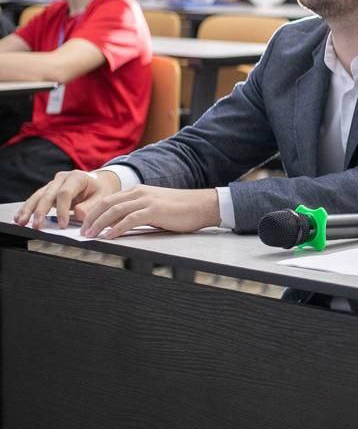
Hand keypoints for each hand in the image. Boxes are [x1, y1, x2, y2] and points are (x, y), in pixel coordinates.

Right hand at [13, 169, 121, 228]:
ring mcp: (53, 183)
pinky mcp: (48, 190)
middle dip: (40, 211)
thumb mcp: (103, 197)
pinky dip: (28, 208)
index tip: (62, 225)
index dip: (62, 210)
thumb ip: (92, 206)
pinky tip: (19, 217)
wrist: (99, 182)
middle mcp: (62, 178)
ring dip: (29, 210)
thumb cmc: (101, 190)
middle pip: (48, 194)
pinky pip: (36, 199)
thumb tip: (78, 215)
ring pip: (38, 196)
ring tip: (21, 222)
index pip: (65, 193)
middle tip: (37, 226)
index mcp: (77, 177)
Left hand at [77, 185, 220, 238]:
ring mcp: (147, 200)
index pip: (109, 200)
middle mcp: (140, 192)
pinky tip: (109, 237)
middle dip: (91, 218)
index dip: (94, 212)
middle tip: (82, 231)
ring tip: (91, 235)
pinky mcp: (154, 210)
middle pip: (107, 203)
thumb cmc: (182, 210)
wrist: (203, 205)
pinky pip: (129, 219)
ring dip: (99, 224)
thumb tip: (119, 226)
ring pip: (114, 210)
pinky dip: (116, 228)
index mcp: (139, 191)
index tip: (85, 224)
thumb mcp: (156, 208)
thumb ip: (138, 213)